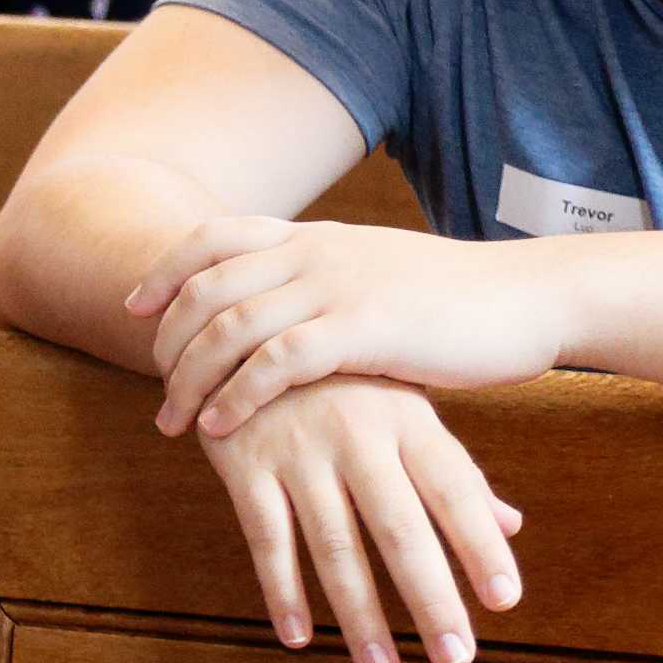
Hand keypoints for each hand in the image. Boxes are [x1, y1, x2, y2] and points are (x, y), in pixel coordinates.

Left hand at [134, 213, 579, 438]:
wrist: (528, 297)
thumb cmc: (455, 298)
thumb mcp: (375, 273)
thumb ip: (326, 281)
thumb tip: (289, 303)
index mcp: (313, 236)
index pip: (213, 237)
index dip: (166, 271)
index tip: (135, 308)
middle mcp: (314, 252)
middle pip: (206, 287)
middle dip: (167, 341)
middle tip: (154, 389)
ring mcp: (337, 286)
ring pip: (231, 326)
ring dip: (192, 378)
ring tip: (174, 422)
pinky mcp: (364, 328)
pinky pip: (277, 361)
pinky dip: (238, 395)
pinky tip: (221, 427)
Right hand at [189, 376, 524, 662]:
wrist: (241, 318)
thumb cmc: (342, 376)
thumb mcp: (403, 406)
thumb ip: (453, 472)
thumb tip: (510, 528)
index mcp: (406, 416)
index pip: (456, 488)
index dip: (479, 544)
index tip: (505, 602)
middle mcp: (356, 432)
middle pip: (400, 527)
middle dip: (430, 598)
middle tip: (457, 660)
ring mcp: (297, 447)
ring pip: (333, 545)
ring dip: (359, 615)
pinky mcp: (243, 461)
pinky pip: (264, 536)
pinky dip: (281, 589)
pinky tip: (298, 637)